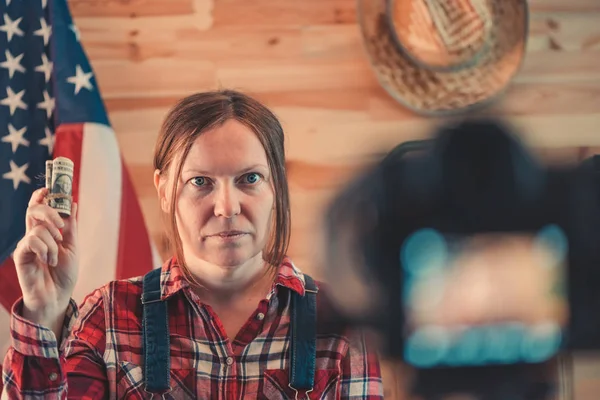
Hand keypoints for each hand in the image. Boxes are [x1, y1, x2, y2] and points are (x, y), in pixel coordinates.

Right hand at [13, 188, 77, 334]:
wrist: (58, 296)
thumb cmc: (64, 273)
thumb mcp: (72, 246)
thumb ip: (71, 226)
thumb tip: (72, 202)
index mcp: (46, 231)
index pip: (39, 207)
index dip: (41, 195)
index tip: (48, 187)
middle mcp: (34, 234)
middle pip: (34, 209)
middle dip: (50, 212)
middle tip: (60, 228)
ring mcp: (26, 244)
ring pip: (39, 229)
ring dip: (53, 244)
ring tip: (55, 259)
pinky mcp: (21, 255)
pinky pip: (32, 241)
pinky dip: (46, 250)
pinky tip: (48, 262)